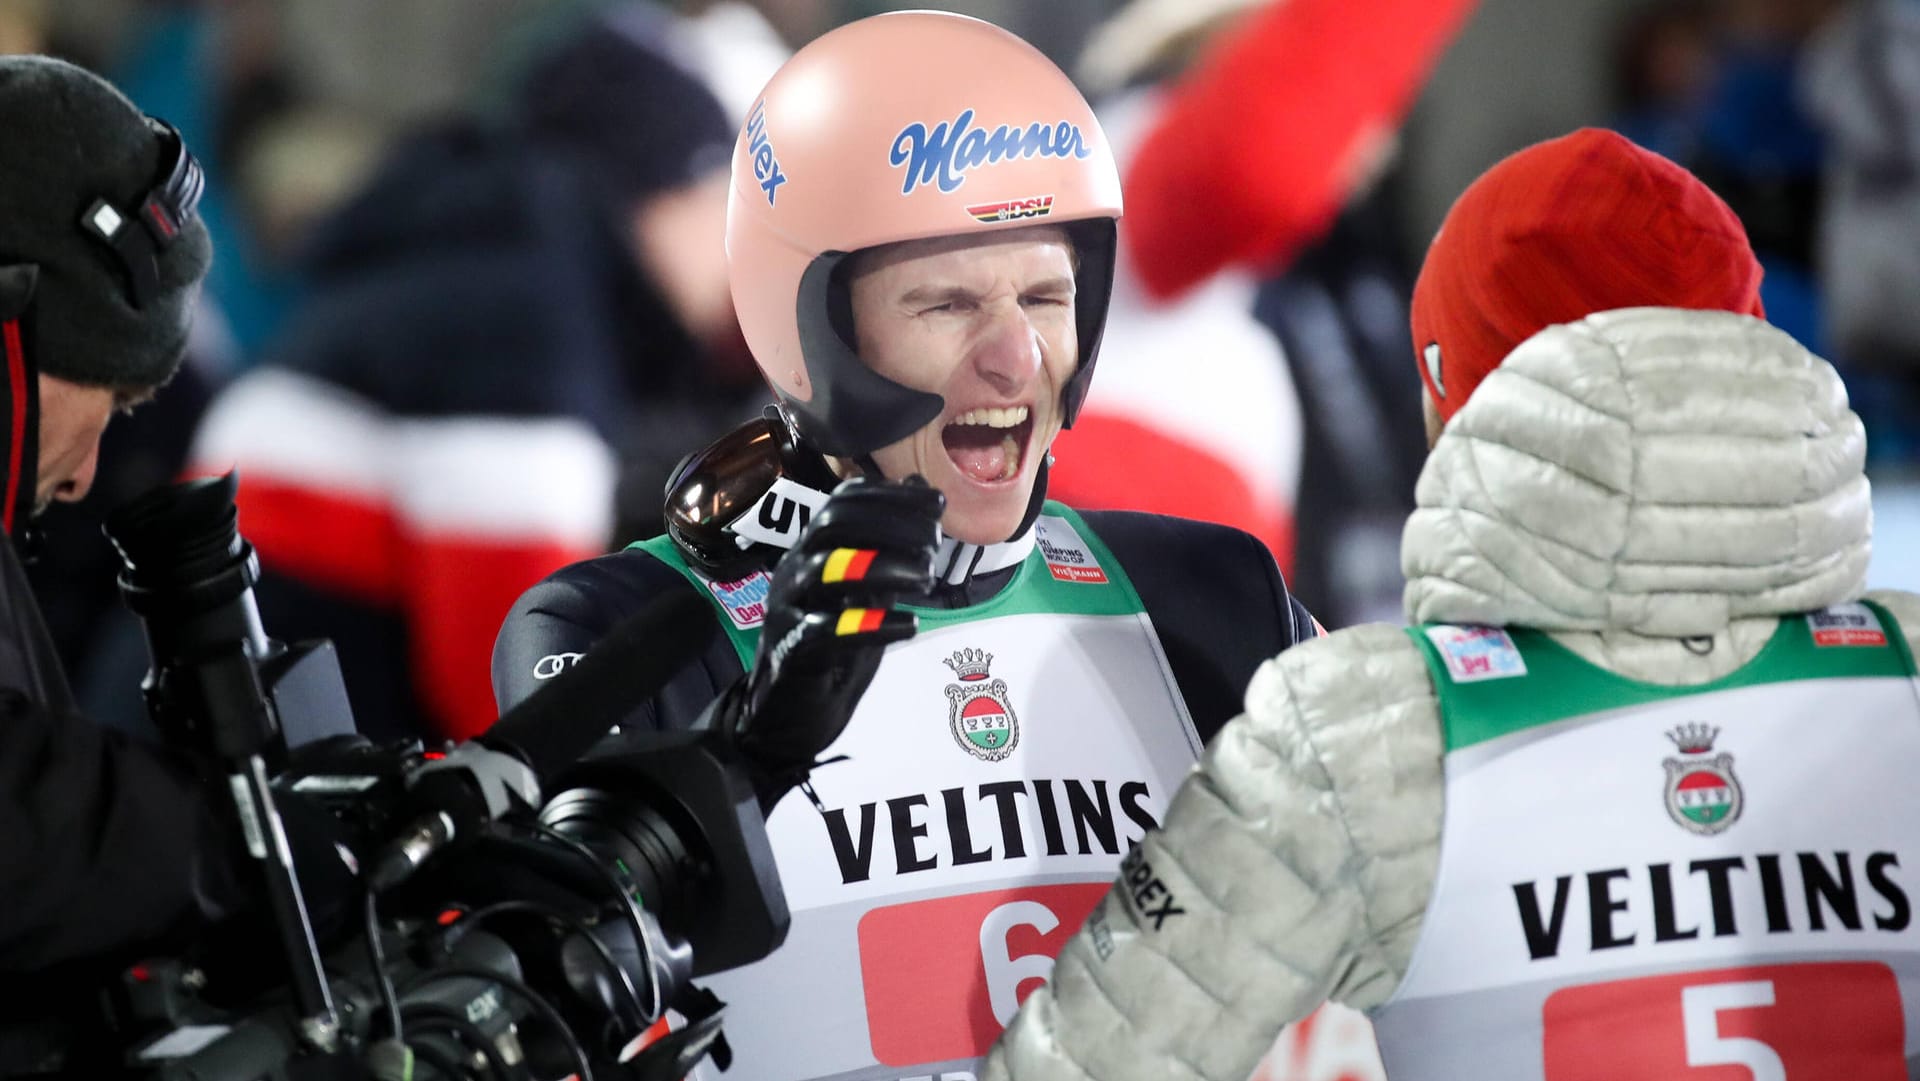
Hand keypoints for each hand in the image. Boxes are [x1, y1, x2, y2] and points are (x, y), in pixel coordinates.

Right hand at [710, 475, 941, 808]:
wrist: (790, 712)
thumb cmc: (831, 645)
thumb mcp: (867, 587)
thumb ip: (888, 542)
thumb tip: (918, 487)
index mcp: (812, 551)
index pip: (843, 502)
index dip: (890, 496)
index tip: (936, 502)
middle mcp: (794, 571)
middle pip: (832, 525)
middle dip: (888, 523)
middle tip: (933, 541)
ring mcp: (788, 610)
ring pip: (825, 570)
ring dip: (881, 566)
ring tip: (926, 577)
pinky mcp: (792, 652)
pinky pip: (827, 631)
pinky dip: (871, 625)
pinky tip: (909, 625)